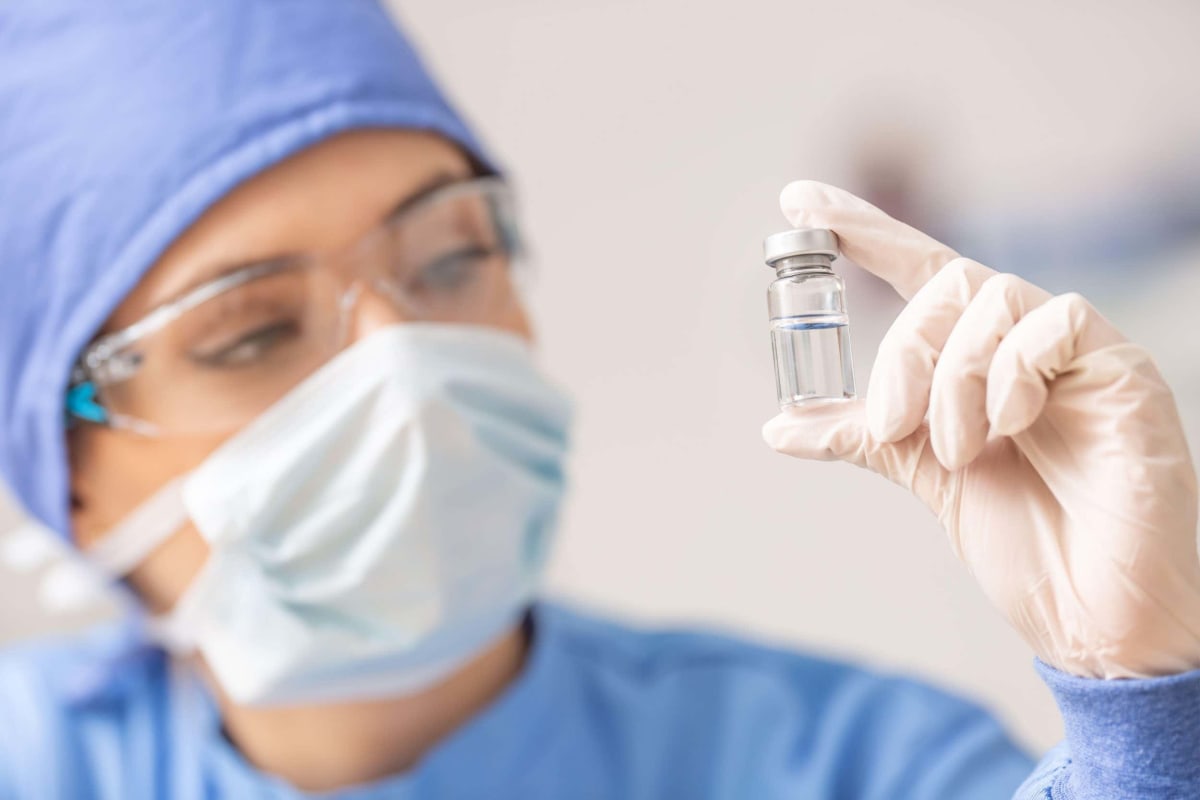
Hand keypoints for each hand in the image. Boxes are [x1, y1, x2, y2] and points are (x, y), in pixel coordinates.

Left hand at [763, 181, 1199, 678]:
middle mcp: (1025, 344)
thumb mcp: (926, 476)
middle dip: (904, 354)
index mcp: (978, 361)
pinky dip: (1009, 373)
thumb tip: (779, 426)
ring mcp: (1077, 353)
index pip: (918, 269)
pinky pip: (1052, 322)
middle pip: (944, 286)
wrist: (1095, 613)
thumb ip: (867, 435)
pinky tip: (1009, 427)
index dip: (861, 231)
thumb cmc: (1027, 543)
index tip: (799, 200)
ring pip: (990, 298)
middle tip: (897, 426)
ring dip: (952, 381)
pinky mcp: (1123, 369)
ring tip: (958, 452)